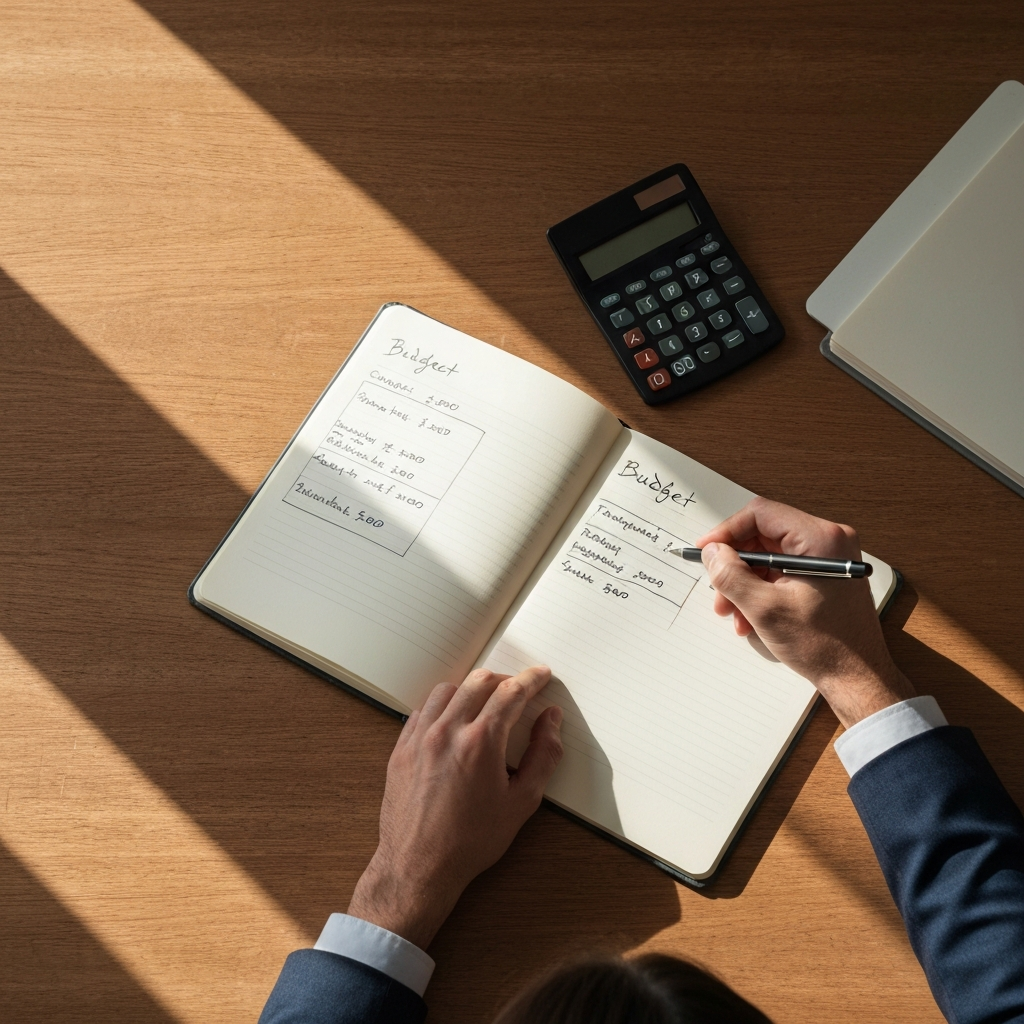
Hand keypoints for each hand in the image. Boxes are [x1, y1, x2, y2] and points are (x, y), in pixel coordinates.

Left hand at [347, 666, 562, 949]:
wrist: (419, 866)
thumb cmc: (471, 840)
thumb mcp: (522, 802)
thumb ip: (544, 755)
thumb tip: (551, 720)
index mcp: (481, 742)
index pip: (511, 693)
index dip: (531, 679)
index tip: (541, 675)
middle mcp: (447, 731)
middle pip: (480, 681)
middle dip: (504, 679)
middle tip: (518, 690)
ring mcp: (419, 737)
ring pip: (448, 689)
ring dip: (472, 688)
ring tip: (486, 702)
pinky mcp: (401, 747)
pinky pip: (424, 709)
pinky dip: (444, 705)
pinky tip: (453, 719)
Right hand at [696, 497, 914, 728]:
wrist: (857, 677)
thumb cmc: (824, 645)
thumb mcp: (765, 609)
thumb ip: (731, 575)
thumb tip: (711, 552)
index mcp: (820, 539)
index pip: (761, 514)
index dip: (727, 531)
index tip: (706, 550)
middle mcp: (828, 540)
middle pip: (763, 536)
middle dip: (735, 565)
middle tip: (717, 589)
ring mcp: (828, 558)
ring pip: (769, 557)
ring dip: (745, 582)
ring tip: (732, 612)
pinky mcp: (825, 575)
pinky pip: (782, 572)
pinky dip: (762, 590)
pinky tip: (750, 618)